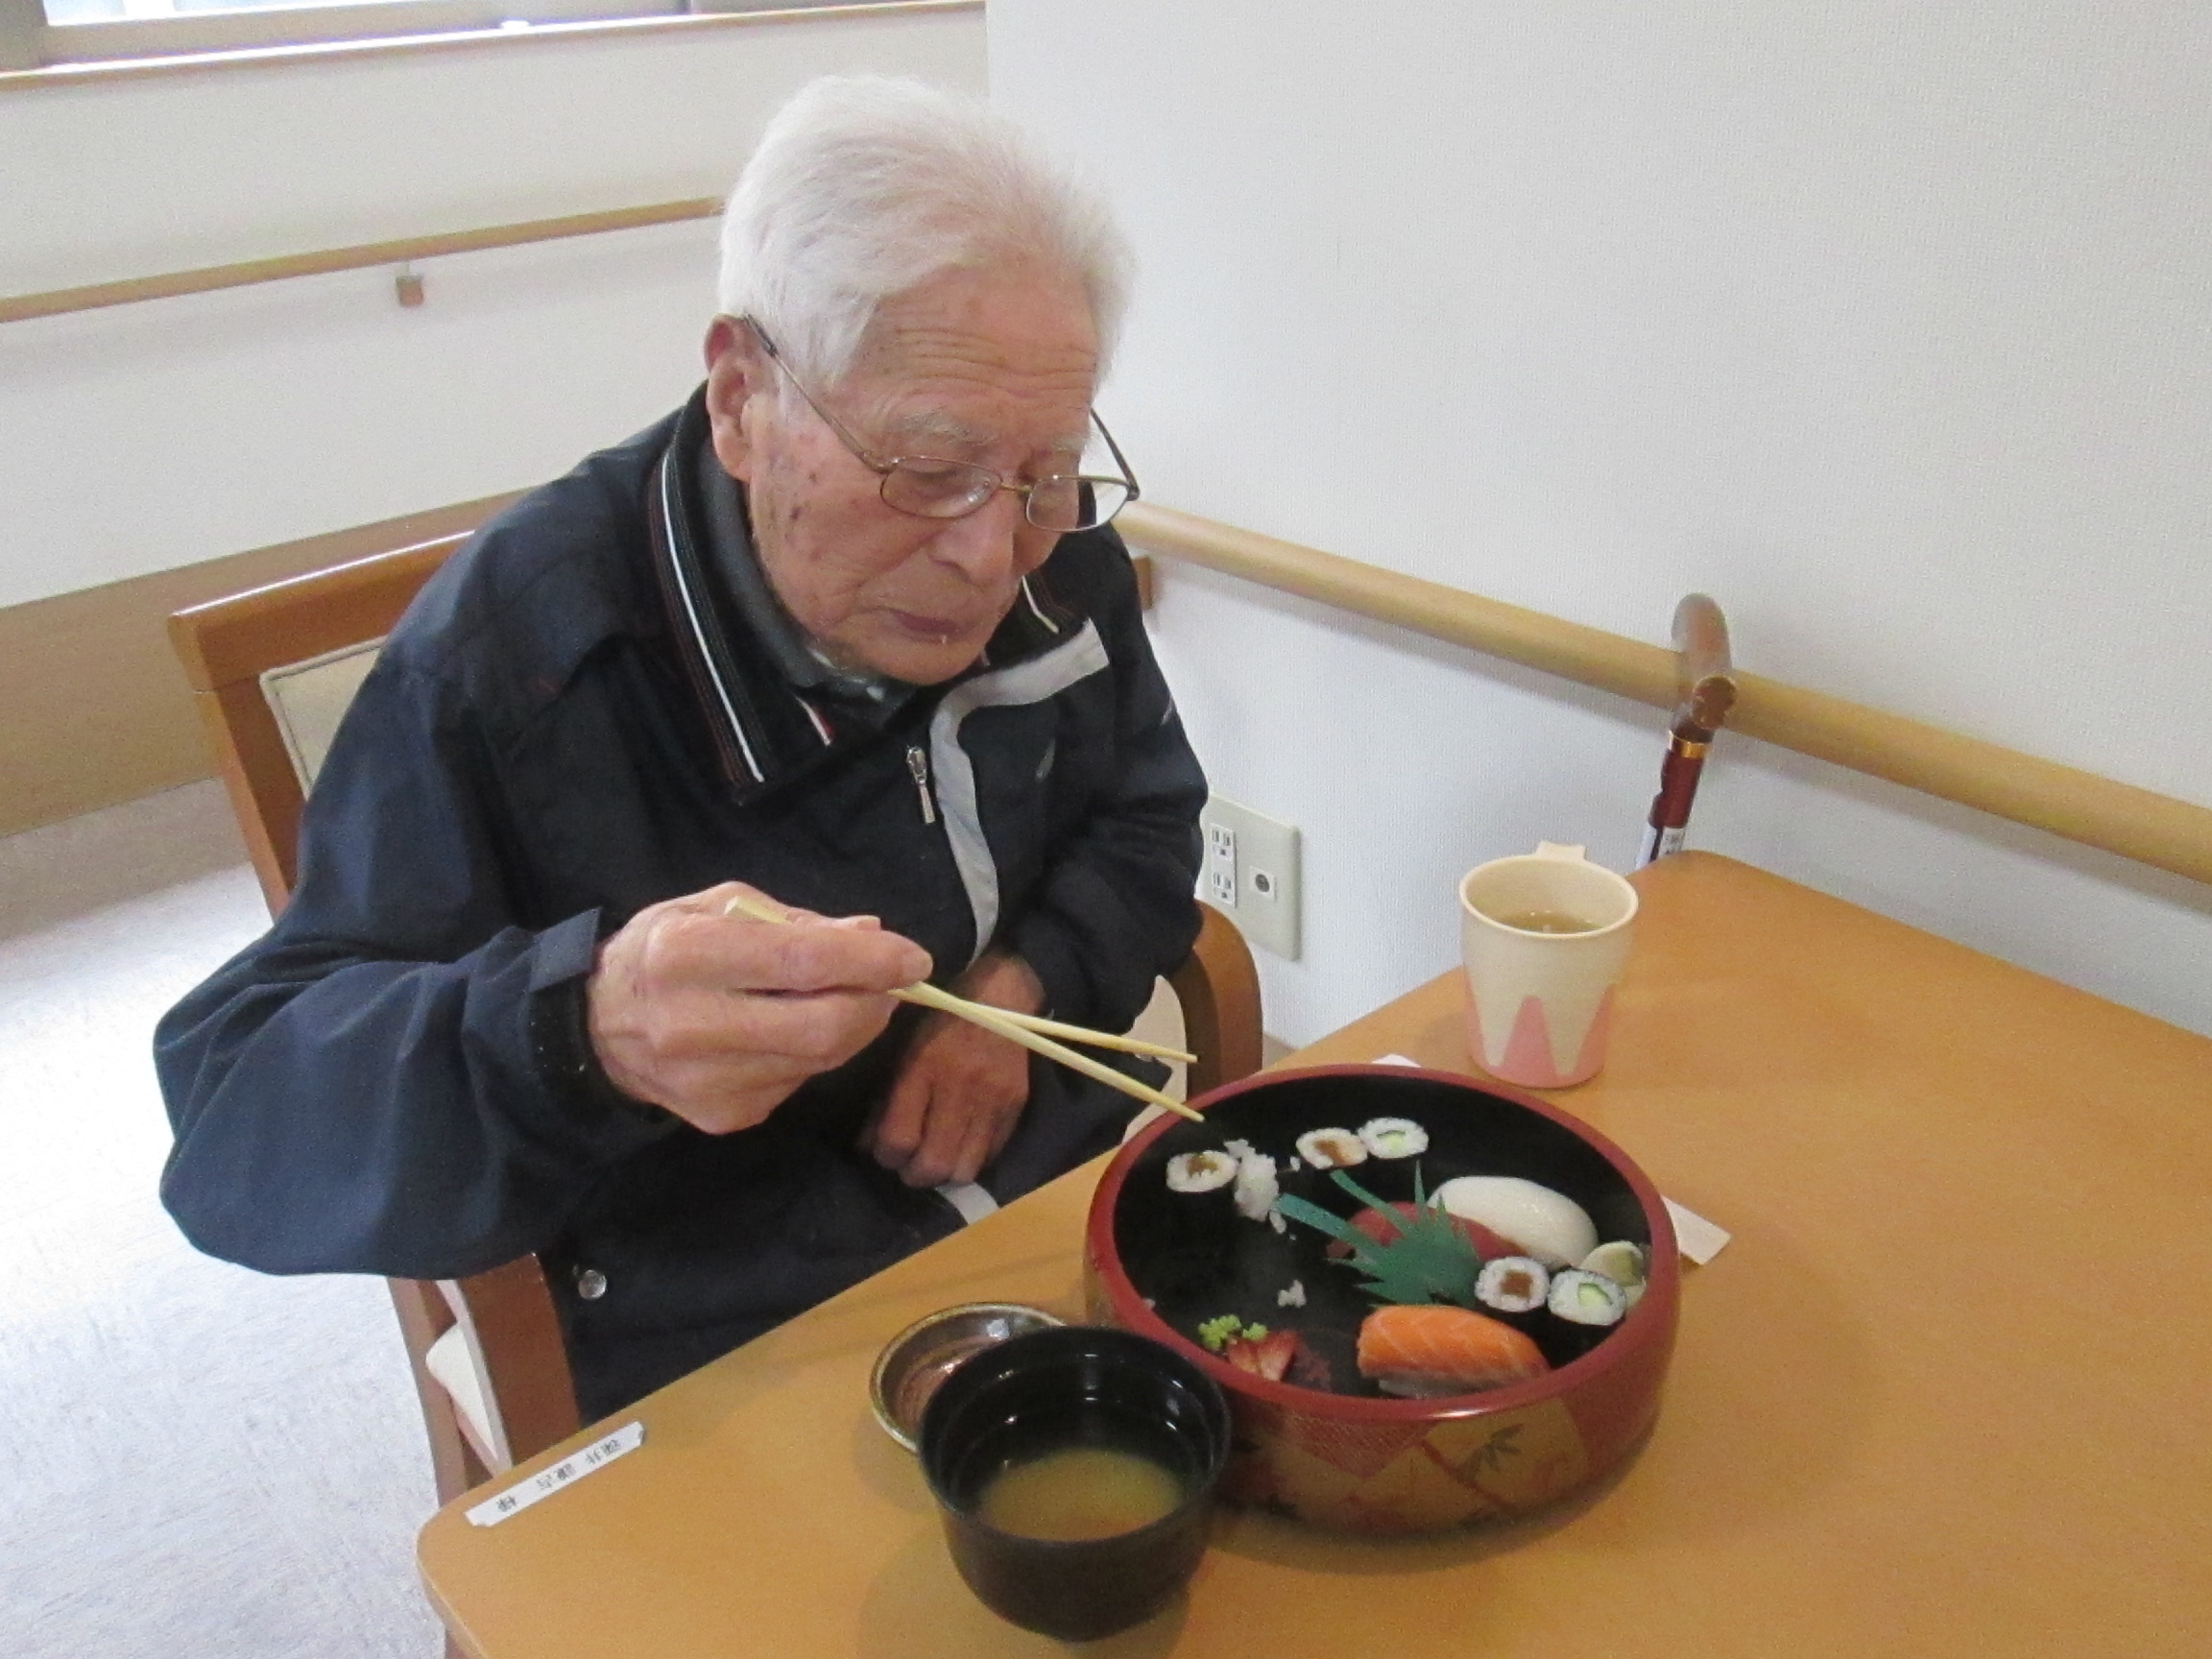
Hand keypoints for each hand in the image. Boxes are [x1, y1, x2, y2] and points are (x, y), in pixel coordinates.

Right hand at [586, 881, 931, 1135]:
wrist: (597, 1029)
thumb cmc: (664, 951)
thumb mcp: (715, 907)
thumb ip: (795, 921)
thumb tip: (870, 933)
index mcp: (685, 954)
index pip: (801, 963)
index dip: (871, 962)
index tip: (913, 957)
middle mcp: (692, 1023)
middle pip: (823, 1027)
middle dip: (875, 1003)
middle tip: (892, 983)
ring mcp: (708, 1080)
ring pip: (820, 1059)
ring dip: (854, 1027)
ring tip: (850, 998)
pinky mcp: (723, 1115)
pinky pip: (798, 1080)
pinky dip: (815, 1052)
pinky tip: (794, 1030)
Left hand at [864, 950, 1043, 1187]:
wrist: (1003, 997)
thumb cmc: (942, 1019)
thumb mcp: (904, 1047)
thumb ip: (886, 1096)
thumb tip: (869, 1143)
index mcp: (924, 1068)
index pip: (899, 1138)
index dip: (884, 1155)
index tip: (882, 1150)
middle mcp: (959, 1089)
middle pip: (933, 1164)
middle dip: (913, 1174)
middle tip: (907, 1165)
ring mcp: (992, 1101)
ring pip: (965, 1170)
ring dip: (945, 1173)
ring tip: (936, 1159)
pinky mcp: (1015, 1107)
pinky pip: (991, 1155)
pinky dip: (971, 1161)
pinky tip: (960, 1147)